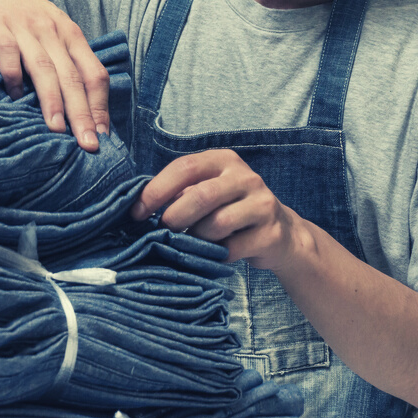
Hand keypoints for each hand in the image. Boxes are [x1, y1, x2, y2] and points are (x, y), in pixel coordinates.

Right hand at [0, 0, 109, 151]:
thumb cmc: (24, 13)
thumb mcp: (51, 30)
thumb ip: (64, 60)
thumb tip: (79, 108)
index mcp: (71, 35)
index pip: (94, 73)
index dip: (100, 105)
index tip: (103, 135)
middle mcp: (53, 31)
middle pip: (73, 77)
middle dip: (83, 113)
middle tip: (89, 144)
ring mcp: (26, 28)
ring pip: (45, 69)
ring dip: (53, 101)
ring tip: (57, 130)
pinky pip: (9, 55)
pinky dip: (13, 78)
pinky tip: (14, 99)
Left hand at [128, 149, 311, 269]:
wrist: (281, 234)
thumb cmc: (231, 210)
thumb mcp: (208, 192)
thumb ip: (180, 193)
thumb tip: (139, 208)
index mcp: (223, 160)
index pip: (184, 167)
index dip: (156, 190)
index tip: (137, 213)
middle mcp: (245, 177)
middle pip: (200, 195)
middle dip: (174, 217)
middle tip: (163, 232)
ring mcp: (262, 204)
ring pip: (216, 224)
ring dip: (196, 239)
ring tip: (193, 243)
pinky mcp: (270, 233)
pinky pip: (232, 248)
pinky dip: (216, 256)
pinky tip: (215, 255)